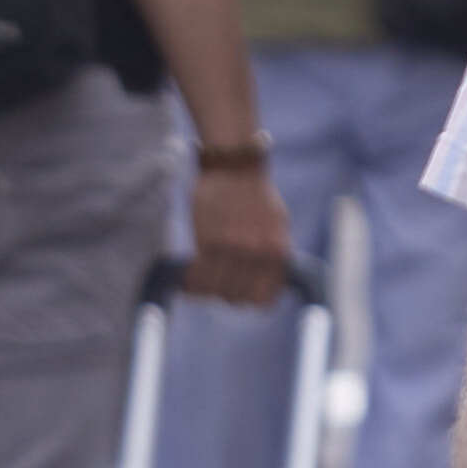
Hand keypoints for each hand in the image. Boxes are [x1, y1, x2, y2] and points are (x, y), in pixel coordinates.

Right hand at [184, 158, 294, 307]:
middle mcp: (258, 254)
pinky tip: (187, 275)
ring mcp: (233, 249)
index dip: (250, 301)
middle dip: (225, 295)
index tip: (239, 295)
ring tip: (199, 281)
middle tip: (216, 285)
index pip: (264, 300)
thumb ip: (272, 256)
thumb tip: (268, 285)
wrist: (234, 166)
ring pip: (215, 291)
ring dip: (205, 290)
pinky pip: (198, 276)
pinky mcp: (208, 242)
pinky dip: (190, 281)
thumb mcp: (277, 226)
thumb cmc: (255, 195)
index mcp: (278, 252)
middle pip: (238, 299)